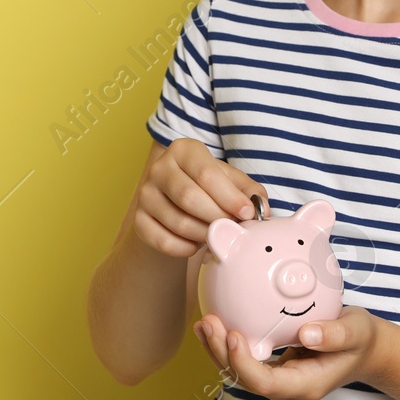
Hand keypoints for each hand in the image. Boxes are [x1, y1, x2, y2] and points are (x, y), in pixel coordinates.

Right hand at [132, 138, 267, 258]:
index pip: (206, 174)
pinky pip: (163, 241)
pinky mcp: (138, 220)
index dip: (230, 197)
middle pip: (189, 197)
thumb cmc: (208, 188)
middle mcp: (159, 168)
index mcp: (183, 150)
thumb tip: (260, 207)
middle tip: (233, 228)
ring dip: (205, 235)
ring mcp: (145, 194)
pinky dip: (185, 249)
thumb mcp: (229, 180)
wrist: (175, 202)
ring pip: (178, 222)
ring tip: (218, 236)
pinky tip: (197, 245)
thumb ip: (248, 190)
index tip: (247, 213)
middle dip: (217, 218)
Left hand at [194, 306, 380, 399]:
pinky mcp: (271, 371)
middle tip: (208, 322)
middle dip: (221, 354)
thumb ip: (336, 335)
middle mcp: (287, 391)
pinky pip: (242, 363)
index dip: (244, 363)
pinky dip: (225, 346)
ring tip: (202, 323)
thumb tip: (307, 334)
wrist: (363, 350)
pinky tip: (212, 325)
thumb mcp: (357, 332)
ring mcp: (278, 384)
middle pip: (245, 380)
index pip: (266, 384)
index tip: (233, 334)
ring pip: (238, 374)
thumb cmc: (360, 340)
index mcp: (306, 386)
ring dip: (217, 350)